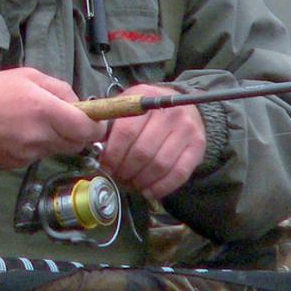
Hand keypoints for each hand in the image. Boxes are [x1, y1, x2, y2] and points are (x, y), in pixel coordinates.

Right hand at [0, 68, 105, 169]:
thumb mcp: (26, 76)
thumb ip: (59, 88)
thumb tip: (78, 102)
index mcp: (44, 110)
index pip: (87, 129)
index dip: (96, 126)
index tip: (94, 121)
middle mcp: (39, 136)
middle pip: (76, 144)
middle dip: (77, 133)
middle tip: (64, 119)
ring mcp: (27, 154)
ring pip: (57, 150)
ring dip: (55, 139)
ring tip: (34, 123)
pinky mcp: (16, 166)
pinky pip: (37, 156)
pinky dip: (35, 146)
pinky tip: (17, 134)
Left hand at [97, 83, 205, 199]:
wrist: (185, 108)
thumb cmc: (148, 113)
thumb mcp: (128, 108)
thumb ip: (111, 124)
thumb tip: (91, 147)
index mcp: (146, 99)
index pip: (126, 132)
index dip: (113, 154)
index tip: (106, 165)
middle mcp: (170, 112)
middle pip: (142, 151)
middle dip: (126, 170)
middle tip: (118, 176)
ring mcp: (187, 129)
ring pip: (160, 165)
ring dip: (141, 180)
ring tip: (132, 183)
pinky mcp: (198, 146)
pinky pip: (179, 174)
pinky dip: (161, 187)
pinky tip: (149, 191)